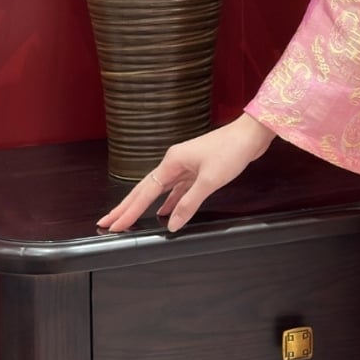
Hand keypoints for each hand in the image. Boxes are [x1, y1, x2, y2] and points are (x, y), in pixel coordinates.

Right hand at [95, 114, 275, 233]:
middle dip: (127, 207)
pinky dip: (169, 201)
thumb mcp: (209, 181)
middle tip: (108, 222)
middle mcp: (174, 163)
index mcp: (172, 163)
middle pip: (145, 189)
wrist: (251, 135)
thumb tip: (172, 224)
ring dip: (145, 205)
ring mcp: (185, 166)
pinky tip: (164, 212)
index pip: (145, 192)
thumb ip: (188, 203)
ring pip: (160, 190)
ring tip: (129, 218)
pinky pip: (177, 189)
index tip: (113, 225)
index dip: (128, 211)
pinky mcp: (197, 170)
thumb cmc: (231, 151)